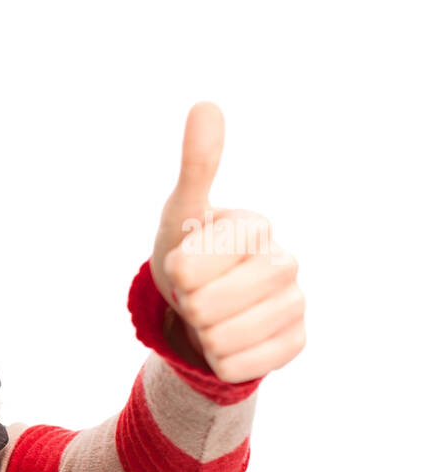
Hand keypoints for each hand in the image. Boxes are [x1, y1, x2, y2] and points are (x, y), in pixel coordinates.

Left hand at [149, 102, 305, 381]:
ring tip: (209, 318)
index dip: (176, 273)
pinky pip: (238, 366)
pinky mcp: (294, 342)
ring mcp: (295, 304)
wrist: (203, 307)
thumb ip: (196, 165)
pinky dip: (220, 362)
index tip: (183, 265)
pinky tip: (226, 342)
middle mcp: (284, 262)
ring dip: (201, 335)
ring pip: (222, 340)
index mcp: (255, 227)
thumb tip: (206, 105)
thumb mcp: (181, 214)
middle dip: (187, 306)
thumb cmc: (189, 253)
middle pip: (207, 306)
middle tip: (195, 295)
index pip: (191, 266)